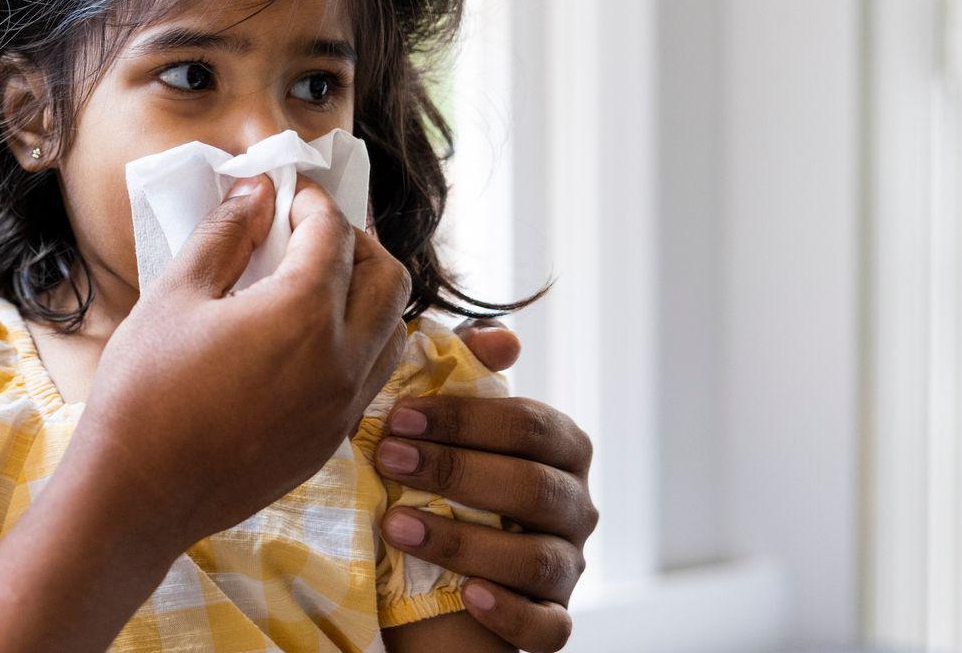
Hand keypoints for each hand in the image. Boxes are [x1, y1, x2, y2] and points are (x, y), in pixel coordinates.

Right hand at [67, 177, 412, 554]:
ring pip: (392, 331)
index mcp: (303, 315)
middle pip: (388, 278)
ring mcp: (343, 406)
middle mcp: (341, 360)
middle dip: (356, 242)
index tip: (285, 194)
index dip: (311, 202)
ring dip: (367, 295)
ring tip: (316, 285)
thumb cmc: (145, 389)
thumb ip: (225, 235)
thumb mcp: (175, 295)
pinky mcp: (332, 440)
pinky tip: (306, 341)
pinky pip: (370, 377)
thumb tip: (256, 192)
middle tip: (310, 233)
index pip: (333, 234)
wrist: (139, 492)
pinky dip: (356, 343)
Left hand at [373, 326, 597, 652]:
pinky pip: (549, 625)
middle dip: (455, 470)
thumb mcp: (448, 426)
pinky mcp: (552, 618)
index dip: (464, 418)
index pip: (529, 425)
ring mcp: (568, 566)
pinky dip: (511, 612)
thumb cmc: (441, 477)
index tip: (396, 416)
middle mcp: (575, 505)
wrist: (432, 568)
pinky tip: (469, 596)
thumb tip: (503, 337)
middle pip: (534, 487)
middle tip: (386, 459)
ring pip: (538, 558)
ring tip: (396, 525)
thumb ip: (466, 374)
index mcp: (560, 448)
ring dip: (463, 540)